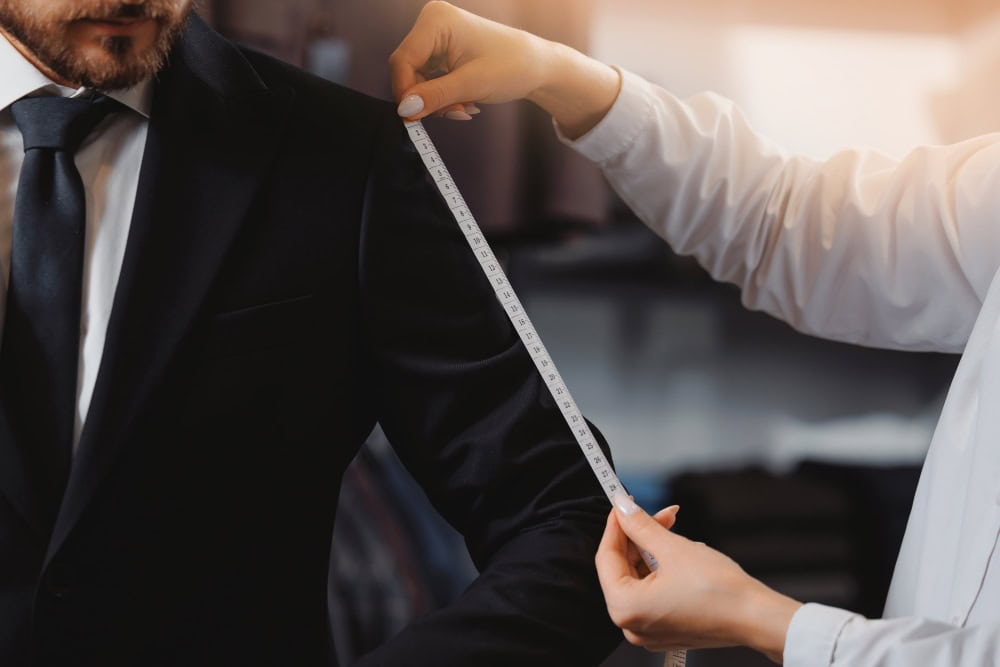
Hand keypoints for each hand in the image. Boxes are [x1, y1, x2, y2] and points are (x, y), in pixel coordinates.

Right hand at [389, 1, 620, 137]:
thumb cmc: (512, 66)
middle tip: (455, 113)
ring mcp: (436, 37)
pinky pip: (429, 79)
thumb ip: (435, 96)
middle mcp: (433, 23)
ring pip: (418, 79)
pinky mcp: (442, 51)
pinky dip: (443, 96)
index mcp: (437, 20)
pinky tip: (464, 101)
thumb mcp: (472, 85)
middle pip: (408, 70)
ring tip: (466, 107)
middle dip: (427, 98)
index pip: (403, 60)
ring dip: (438, 101)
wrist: (537, 66)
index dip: (406, 92)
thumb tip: (405, 109)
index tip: (414, 119)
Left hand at [596, 496, 801, 662]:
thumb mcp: (673, 548)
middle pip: (621, 568)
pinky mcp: (665, 628)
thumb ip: (641, 526)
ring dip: (652, 549)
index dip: (615, 524)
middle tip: (658, 512)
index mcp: (625, 608)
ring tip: (672, 528)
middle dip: (639, 536)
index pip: (606, 557)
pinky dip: (660, 568)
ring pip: (638, 577)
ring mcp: (648, 630)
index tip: (622, 502)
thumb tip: (622, 508)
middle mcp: (631, 625)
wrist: (757, 618)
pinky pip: (652, 591)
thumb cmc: (719, 590)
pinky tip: (677, 551)